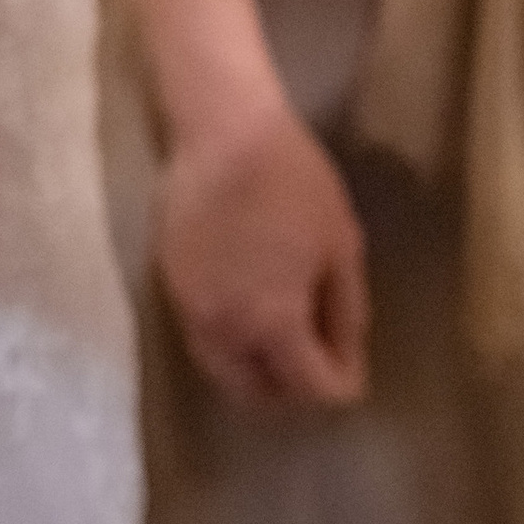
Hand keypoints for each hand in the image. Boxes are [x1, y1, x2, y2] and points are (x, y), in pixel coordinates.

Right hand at [153, 95, 368, 408]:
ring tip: (282, 338)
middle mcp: (224, 330)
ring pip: (220, 368)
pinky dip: (227, 336)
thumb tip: (348, 361)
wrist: (224, 129)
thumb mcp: (341, 246)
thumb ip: (347, 314)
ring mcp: (188, 307)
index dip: (341, 385)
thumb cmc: (294, 181)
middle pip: (255, 394)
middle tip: (316, 361)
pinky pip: (200, 332)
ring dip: (254, 368)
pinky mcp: (168, 281)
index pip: (311, 388)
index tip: (355, 366)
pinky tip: (247, 302)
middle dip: (291, 390)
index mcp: (274, 325)